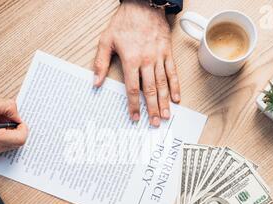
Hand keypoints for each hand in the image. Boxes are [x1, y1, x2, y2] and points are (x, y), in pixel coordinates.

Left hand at [94, 0, 179, 126]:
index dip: (133, 105)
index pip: (132, 88)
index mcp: (131, 60)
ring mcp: (159, 57)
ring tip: (166, 116)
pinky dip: (175, 86)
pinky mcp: (167, 52)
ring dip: (164, 102)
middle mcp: (146, 60)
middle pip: (150, 90)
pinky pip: (173, 72)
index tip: (135, 117)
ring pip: (163, 83)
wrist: (143, 4)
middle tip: (154, 123)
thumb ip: (100, 63)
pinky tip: (176, 98)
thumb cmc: (124, 22)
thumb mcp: (106, 40)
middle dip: (152, 109)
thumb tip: (95, 83)